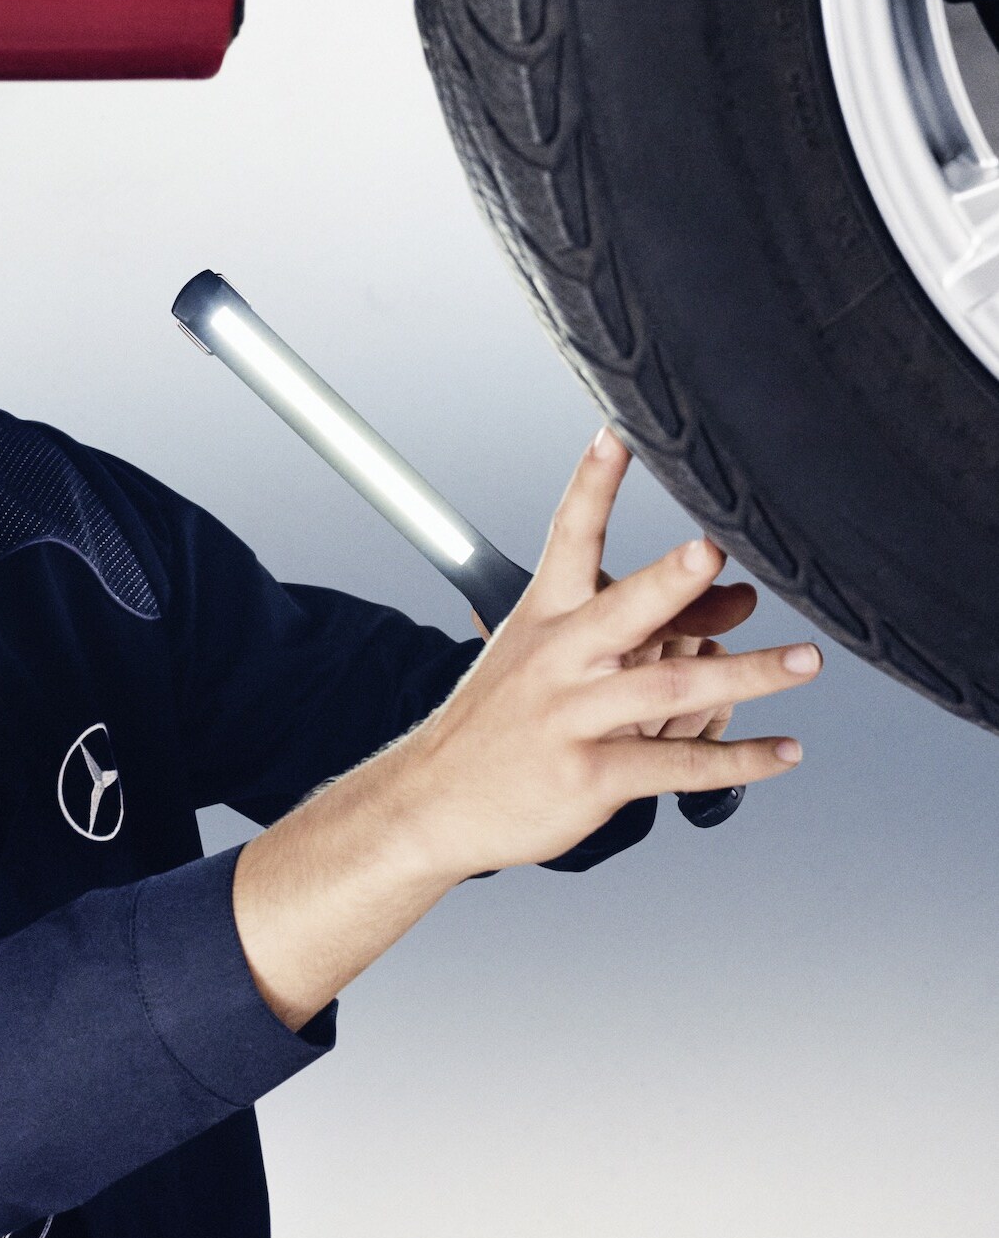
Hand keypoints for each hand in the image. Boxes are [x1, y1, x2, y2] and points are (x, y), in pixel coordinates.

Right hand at [394, 428, 815, 878]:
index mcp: (544, 620)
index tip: (618, 435)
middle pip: (623, 610)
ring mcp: (573, 719)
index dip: (593, 485)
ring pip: (670, 688)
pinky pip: (677, 766)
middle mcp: (558, 662)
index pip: (569, 538)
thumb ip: (634, 630)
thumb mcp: (541, 661)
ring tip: (805, 660)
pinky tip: (785, 750)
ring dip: (749, 673)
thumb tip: (730, 601)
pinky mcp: (590, 776)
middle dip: (670, 579)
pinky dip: (740, 760)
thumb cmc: (497, 726)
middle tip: (714, 552)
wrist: (432, 802)